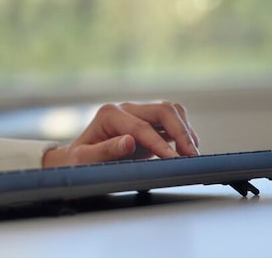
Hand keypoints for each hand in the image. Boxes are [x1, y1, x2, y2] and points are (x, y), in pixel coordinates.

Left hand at [42, 101, 199, 167]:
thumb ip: (105, 150)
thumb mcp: (85, 159)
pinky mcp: (147, 123)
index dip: (161, 145)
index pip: (142, 128)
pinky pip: (171, 120)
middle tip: (192, 157)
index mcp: (109, 115)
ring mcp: (137, 114)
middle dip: (181, 133)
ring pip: (171, 111)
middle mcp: (125, 109)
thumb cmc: (79, 160)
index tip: (175, 160)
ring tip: (192, 154)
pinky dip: (183, 132)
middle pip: (163, 111)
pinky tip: (186, 150)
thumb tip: (128, 141)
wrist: (79, 159)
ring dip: (185, 130)